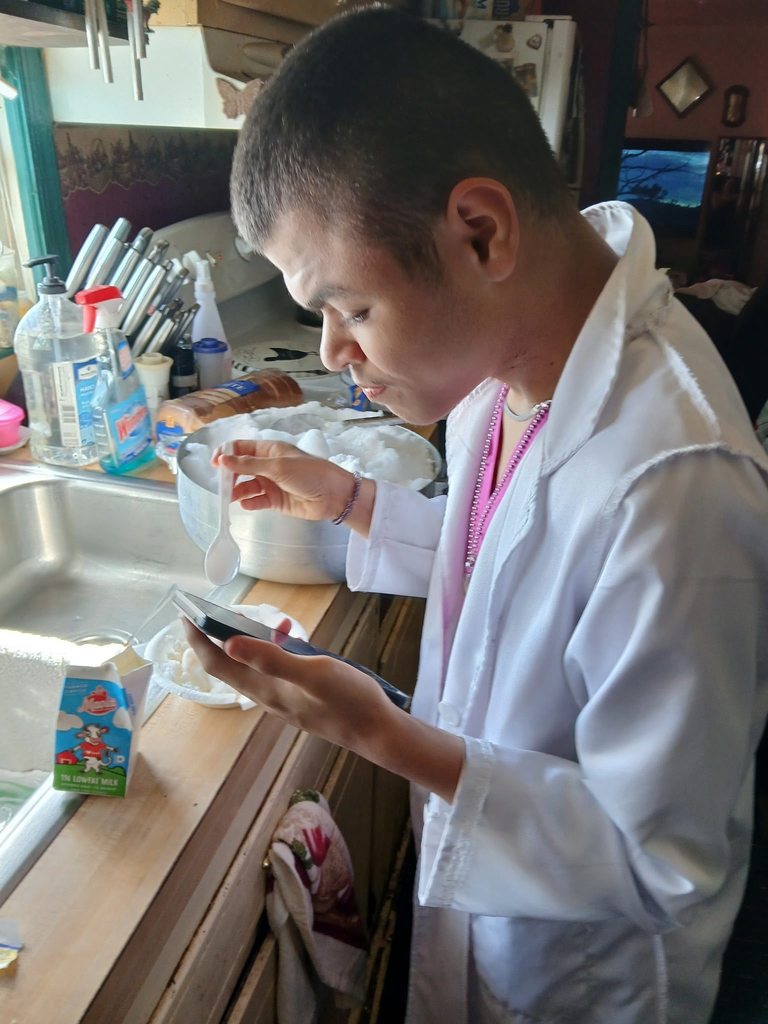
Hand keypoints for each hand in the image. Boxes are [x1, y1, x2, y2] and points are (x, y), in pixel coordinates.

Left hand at [181, 617, 395, 752]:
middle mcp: (267, 695)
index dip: (197, 640)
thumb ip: (271, 658)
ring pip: (249, 667)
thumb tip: (228, 643)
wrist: (376, 730)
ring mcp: (283, 697)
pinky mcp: (299, 696)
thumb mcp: (313, 672)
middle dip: (210, 639)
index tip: (184, 614)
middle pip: (227, 666)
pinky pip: (272, 668)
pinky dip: (269, 647)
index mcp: (264, 689)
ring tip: (244, 617)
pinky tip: (290, 635)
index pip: (217, 663)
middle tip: (206, 611)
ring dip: (240, 642)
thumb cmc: (348, 700)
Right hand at [215, 440, 374, 533]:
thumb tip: (222, 459)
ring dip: (236, 491)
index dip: (226, 454)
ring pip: (247, 486)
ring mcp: (271, 483)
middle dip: (229, 475)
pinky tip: (246, 505)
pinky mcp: (276, 501)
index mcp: (269, 449)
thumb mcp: (277, 466)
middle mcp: (268, 465)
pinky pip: (257, 501)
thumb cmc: (308, 473)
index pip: (241, 447)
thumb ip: (249, 464)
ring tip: (229, 498)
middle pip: (241, 468)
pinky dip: (250, 503)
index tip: (215, 464)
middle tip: (222, 484)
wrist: (333, 496)